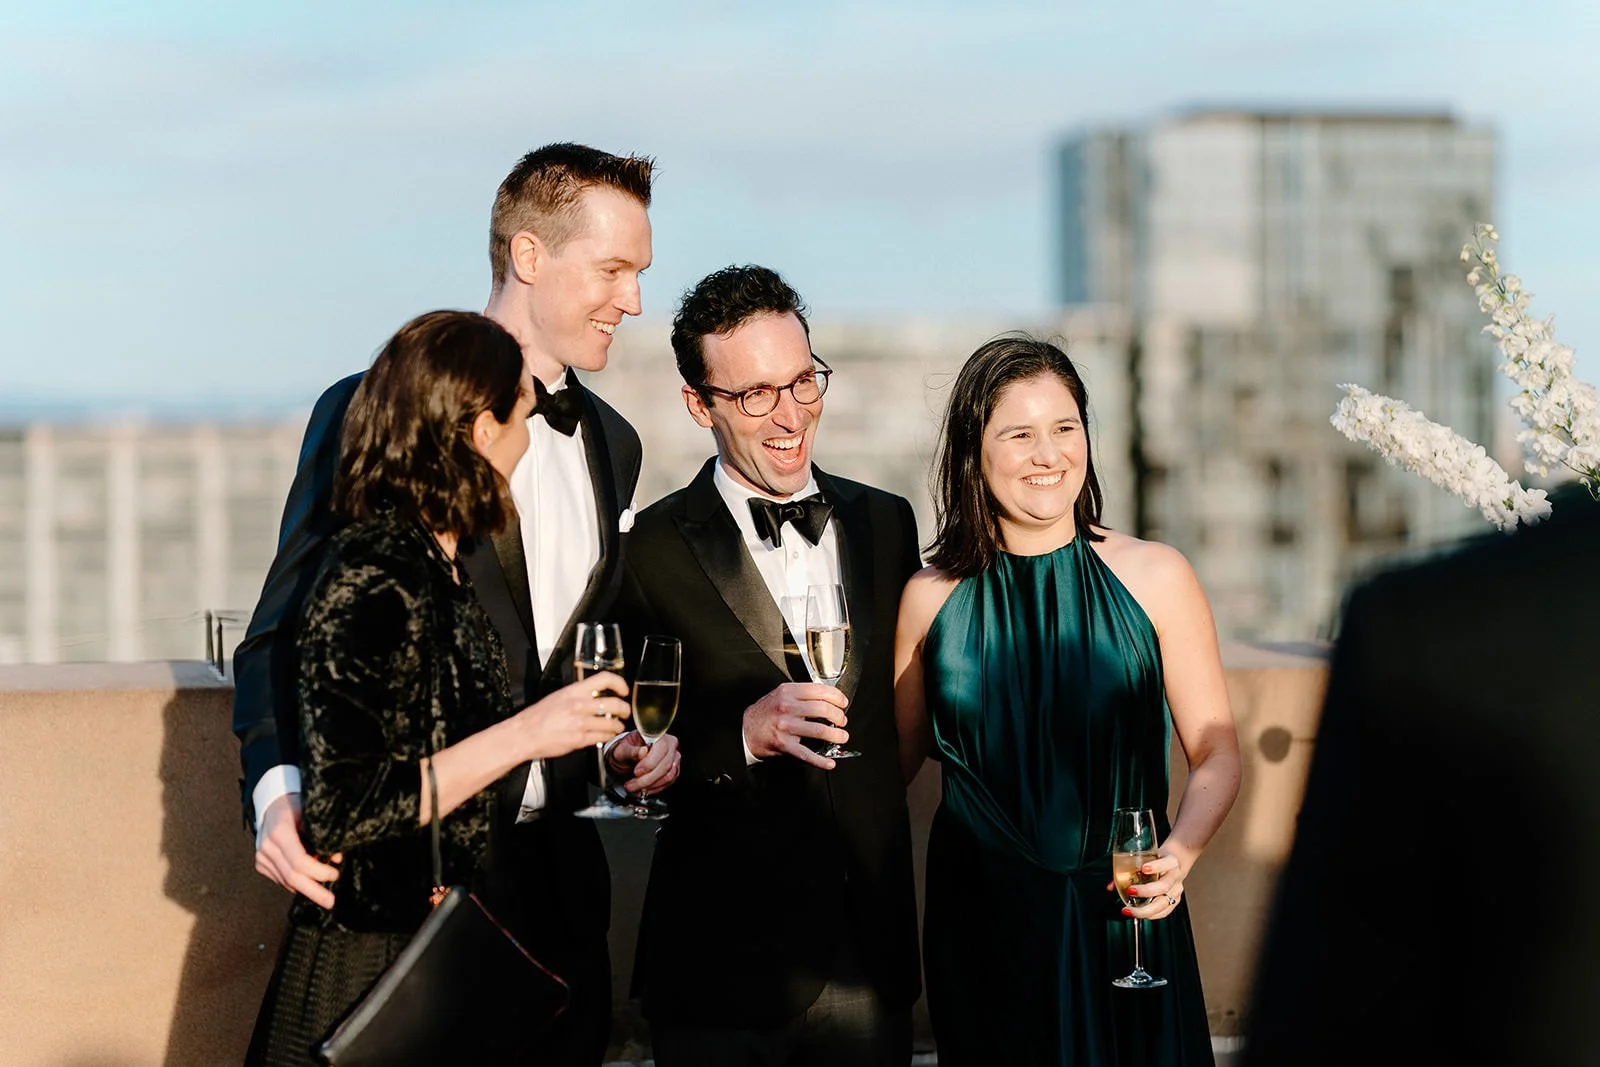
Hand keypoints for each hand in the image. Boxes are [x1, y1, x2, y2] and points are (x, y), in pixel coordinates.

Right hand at [254, 792, 340, 908]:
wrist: (273, 804)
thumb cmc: (297, 806)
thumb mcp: (312, 815)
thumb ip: (323, 836)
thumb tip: (337, 858)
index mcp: (280, 831)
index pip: (299, 861)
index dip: (319, 871)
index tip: (335, 874)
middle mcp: (267, 846)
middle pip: (292, 877)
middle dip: (313, 891)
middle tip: (330, 902)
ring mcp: (261, 856)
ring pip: (286, 881)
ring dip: (307, 887)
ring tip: (325, 890)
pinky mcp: (260, 864)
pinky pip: (281, 879)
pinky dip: (297, 883)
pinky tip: (310, 881)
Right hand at [514, 671, 628, 759]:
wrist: (523, 734)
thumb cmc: (536, 717)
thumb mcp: (558, 697)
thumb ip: (578, 696)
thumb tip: (595, 697)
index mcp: (573, 691)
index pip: (604, 679)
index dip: (619, 683)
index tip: (623, 690)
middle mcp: (578, 705)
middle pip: (614, 704)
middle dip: (625, 709)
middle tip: (625, 712)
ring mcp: (580, 723)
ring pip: (611, 723)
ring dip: (618, 726)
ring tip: (617, 726)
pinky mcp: (579, 739)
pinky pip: (602, 737)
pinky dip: (608, 736)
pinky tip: (606, 735)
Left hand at [606, 731, 681, 794]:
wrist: (628, 758)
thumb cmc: (626, 750)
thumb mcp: (622, 749)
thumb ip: (631, 751)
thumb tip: (642, 752)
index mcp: (658, 735)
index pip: (661, 749)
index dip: (649, 763)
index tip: (636, 772)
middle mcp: (670, 745)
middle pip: (665, 765)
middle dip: (646, 779)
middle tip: (631, 784)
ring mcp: (673, 758)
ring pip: (667, 776)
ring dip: (649, 786)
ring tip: (634, 788)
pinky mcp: (673, 770)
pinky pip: (668, 783)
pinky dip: (654, 788)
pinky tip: (642, 789)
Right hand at [742, 682, 848, 769]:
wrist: (745, 730)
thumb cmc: (765, 712)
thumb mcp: (780, 694)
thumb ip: (801, 694)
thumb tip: (827, 698)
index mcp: (788, 692)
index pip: (819, 690)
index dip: (837, 697)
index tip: (843, 702)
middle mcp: (787, 707)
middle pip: (823, 709)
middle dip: (839, 716)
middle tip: (842, 720)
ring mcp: (785, 726)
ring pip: (820, 730)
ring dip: (836, 735)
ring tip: (841, 736)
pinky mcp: (784, 744)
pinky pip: (806, 754)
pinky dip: (821, 760)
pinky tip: (829, 762)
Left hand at [1108, 851, 1186, 918]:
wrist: (1176, 863)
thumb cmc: (1158, 859)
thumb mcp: (1147, 857)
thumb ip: (1129, 868)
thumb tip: (1110, 886)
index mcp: (1171, 861)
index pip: (1166, 863)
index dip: (1156, 866)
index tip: (1143, 868)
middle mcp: (1175, 876)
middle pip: (1164, 886)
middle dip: (1146, 891)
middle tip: (1130, 891)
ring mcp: (1177, 889)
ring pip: (1164, 902)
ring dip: (1145, 909)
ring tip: (1129, 910)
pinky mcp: (1176, 900)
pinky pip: (1164, 911)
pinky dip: (1151, 915)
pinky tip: (1139, 914)